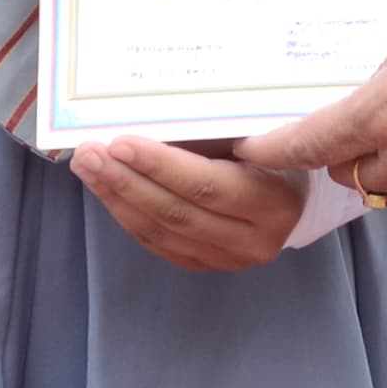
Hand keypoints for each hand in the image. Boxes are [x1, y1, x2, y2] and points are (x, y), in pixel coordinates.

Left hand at [67, 139, 311, 271]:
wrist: (298, 191)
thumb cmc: (274, 149)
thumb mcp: (255, 134)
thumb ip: (211, 134)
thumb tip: (148, 120)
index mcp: (275, 202)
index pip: (206, 185)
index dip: (161, 165)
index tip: (121, 142)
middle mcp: (257, 240)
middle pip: (178, 212)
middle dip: (126, 181)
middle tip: (89, 154)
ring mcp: (231, 260)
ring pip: (163, 232)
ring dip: (119, 198)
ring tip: (88, 168)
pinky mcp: (209, 266)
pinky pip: (160, 244)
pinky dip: (129, 216)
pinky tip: (109, 192)